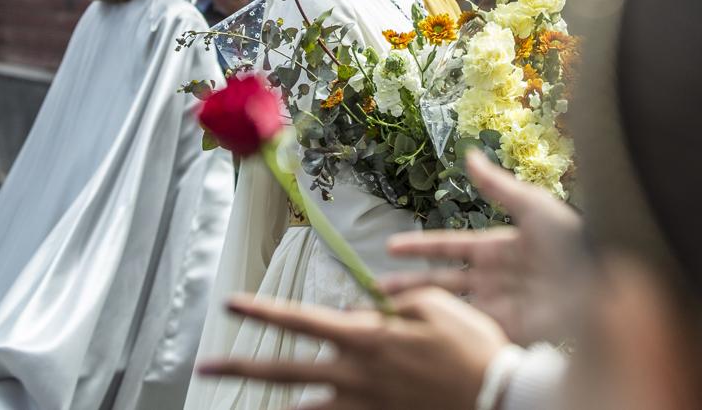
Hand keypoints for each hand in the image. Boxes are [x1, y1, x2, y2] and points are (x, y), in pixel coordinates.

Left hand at [198, 287, 507, 409]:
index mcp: (367, 338)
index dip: (262, 311)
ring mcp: (364, 405)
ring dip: (273, 404)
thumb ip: (395, 304)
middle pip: (284, 372)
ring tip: (246, 401)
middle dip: (240, 368)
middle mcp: (355, 375)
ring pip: (303, 409)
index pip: (301, 320)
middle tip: (205, 367)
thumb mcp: (436, 306)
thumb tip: (366, 309)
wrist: (496, 397)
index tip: (231, 303)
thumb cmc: (471, 346)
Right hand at [380, 151, 586, 344]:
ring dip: (417, 311)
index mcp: (497, 247)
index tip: (390, 246)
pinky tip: (418, 335)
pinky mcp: (506, 331)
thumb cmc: (573, 241)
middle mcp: (493, 278)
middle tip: (375, 289)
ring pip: (448, 309)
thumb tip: (471, 154)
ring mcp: (497, 305)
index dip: (419, 247)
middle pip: (440, 281)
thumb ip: (498, 186)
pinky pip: (468, 332)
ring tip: (384, 315)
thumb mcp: (534, 206)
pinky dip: (444, 332)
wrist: (598, 285)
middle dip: (407, 285)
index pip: (448, 247)